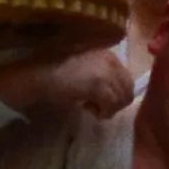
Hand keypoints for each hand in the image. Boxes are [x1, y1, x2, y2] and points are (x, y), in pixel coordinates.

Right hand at [0, 49, 132, 126]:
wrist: (40, 74)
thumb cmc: (58, 73)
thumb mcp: (87, 69)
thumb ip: (104, 75)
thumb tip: (115, 94)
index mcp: (110, 55)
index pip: (128, 79)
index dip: (116, 94)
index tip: (100, 99)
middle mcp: (112, 61)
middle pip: (128, 90)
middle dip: (115, 103)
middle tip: (97, 107)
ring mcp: (106, 73)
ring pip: (122, 99)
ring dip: (108, 108)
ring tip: (90, 107)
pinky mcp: (98, 86)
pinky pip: (111, 105)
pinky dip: (102, 112)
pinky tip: (86, 108)